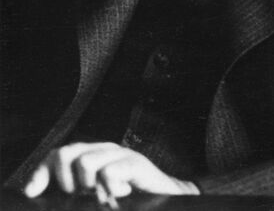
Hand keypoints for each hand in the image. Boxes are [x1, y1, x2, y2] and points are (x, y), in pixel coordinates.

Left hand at [23, 142, 199, 197]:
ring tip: (99, 197)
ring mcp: (120, 154)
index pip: (58, 155)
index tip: (31, 192)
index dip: (42, 172)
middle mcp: (103, 150)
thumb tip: (42, 194)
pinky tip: (116, 196)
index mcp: (91, 156)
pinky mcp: (136, 163)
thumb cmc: (130, 197)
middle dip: (64, 179)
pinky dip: (107, 188)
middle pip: (67, 153)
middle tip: (78, 195)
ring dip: (86, 186)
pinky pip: (109, 172)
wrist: (168, 195)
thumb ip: (76, 191)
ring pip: (85, 161)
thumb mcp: (97, 194)